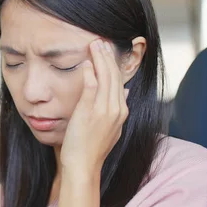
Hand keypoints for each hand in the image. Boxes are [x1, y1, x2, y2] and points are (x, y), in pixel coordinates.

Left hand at [60, 40, 129, 178]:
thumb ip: (115, 109)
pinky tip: (86, 63)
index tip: (109, 51)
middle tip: (102, 41)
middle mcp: (116, 109)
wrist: (83, 166)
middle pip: (115, 76)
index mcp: (121, 112)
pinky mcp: (90, 113)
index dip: (115, 65)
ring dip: (100, 59)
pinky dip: (90, 74)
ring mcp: (104, 111)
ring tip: (96, 44)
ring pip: (106, 78)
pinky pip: (92, 88)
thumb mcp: (110, 128)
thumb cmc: (91, 149)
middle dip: (108, 57)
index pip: (120, 82)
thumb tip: (123, 90)